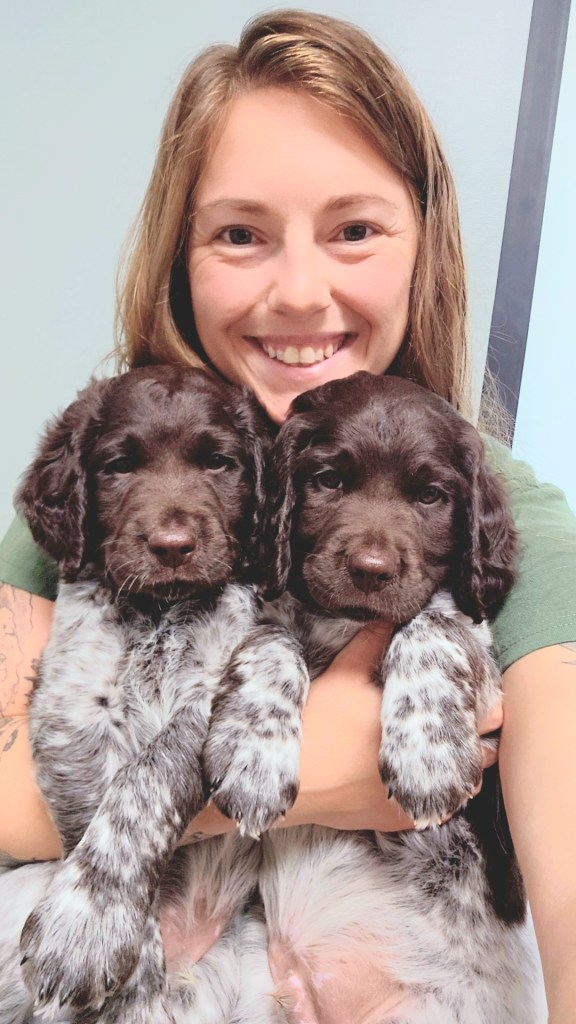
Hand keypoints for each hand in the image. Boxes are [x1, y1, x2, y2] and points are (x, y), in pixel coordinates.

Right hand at [182, 621, 501, 838]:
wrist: (293, 782)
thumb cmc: (318, 724)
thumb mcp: (343, 673)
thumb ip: (372, 643)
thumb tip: (389, 618)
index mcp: (424, 722)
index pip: (485, 713)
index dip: (488, 700)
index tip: (481, 690)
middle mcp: (430, 764)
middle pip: (485, 751)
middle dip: (481, 733)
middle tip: (473, 715)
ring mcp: (419, 795)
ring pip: (469, 782)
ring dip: (466, 763)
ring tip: (452, 744)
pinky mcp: (403, 819)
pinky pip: (443, 807)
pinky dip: (443, 789)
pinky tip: (429, 773)